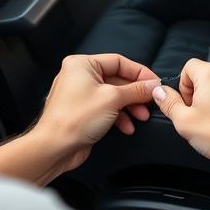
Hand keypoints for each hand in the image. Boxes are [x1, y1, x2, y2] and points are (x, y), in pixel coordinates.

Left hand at [33, 54, 159, 172]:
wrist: (54, 148)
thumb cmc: (74, 119)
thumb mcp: (112, 99)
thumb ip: (136, 90)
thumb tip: (153, 85)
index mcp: (82, 64)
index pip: (118, 61)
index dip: (139, 72)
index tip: (154, 82)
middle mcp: (80, 76)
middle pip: (117, 79)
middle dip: (135, 93)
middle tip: (150, 101)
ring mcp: (81, 94)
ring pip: (114, 95)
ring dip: (129, 107)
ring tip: (141, 116)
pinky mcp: (83, 111)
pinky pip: (107, 108)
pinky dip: (119, 116)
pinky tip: (127, 127)